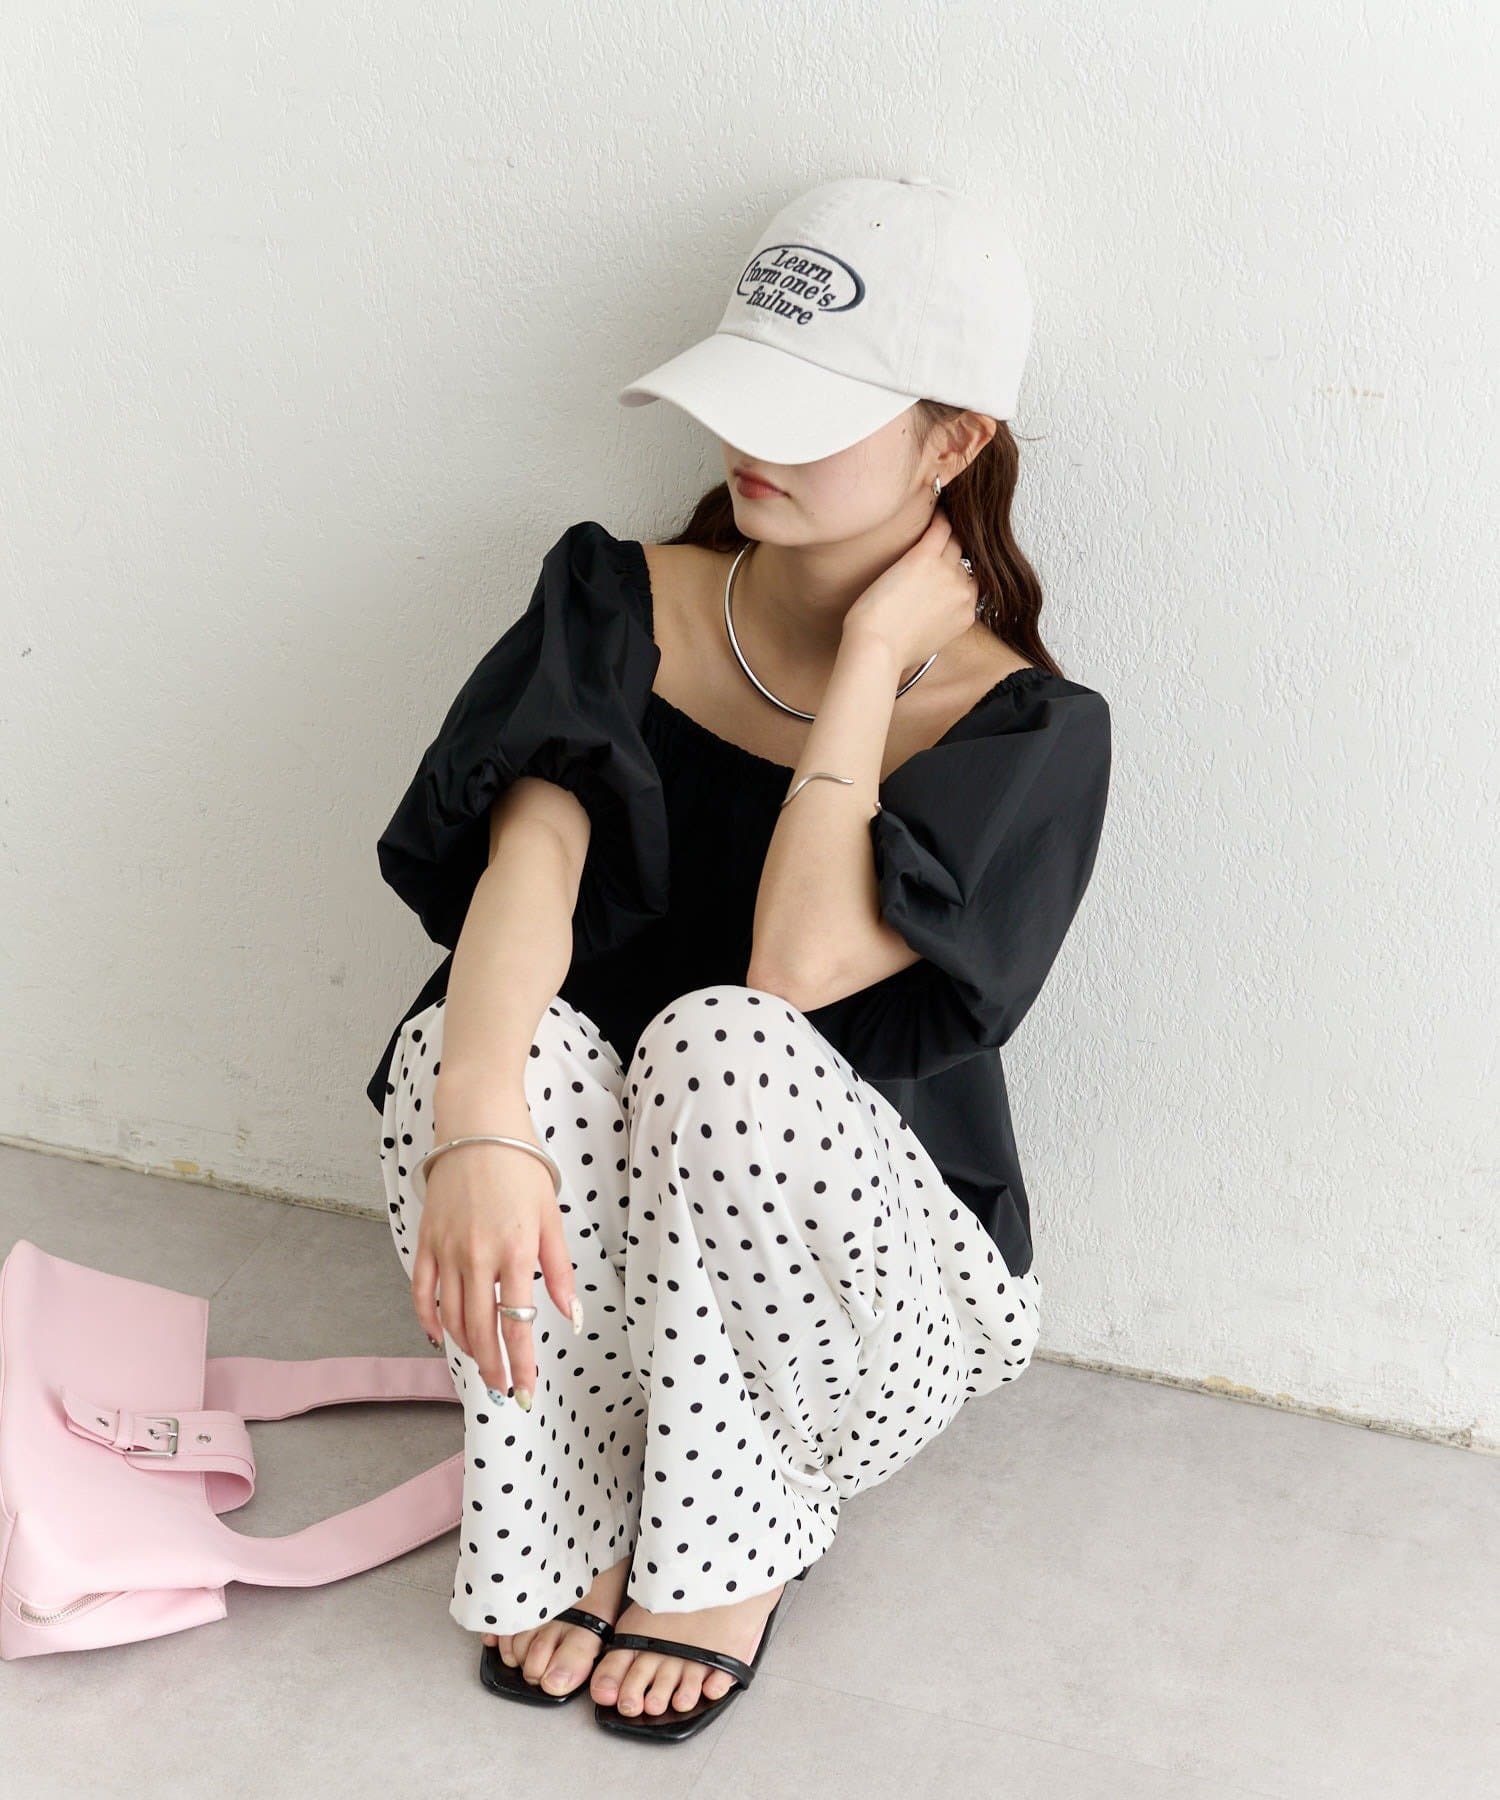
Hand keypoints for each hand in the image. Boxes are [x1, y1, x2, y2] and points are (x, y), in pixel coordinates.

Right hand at [408, 1136, 578, 1407]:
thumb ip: (558, 1270)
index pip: (517, 1324)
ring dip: (466, 1348)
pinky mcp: (427, 1240)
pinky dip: (428, 1319)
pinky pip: (422, 1291)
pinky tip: (440, 1337)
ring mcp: (447, 1249)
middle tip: (504, 1390)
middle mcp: (476, 1256)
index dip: (521, 1364)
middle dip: (493, 1367)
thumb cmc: (521, 1166)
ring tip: (482, 1367)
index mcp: (514, 1251)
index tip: (526, 1391)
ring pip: (452, 1316)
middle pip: (481, 1329)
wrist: (478, 1126)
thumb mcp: (551, 1216)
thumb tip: (569, 1315)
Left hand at [841, 507, 979, 673]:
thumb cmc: (893, 651)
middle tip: (940, 538)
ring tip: (937, 518)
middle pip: (962, 559)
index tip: (945, 564)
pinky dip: (938, 517)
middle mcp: (962, 590)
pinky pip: (940, 528)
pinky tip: (934, 507)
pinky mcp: (924, 558)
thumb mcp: (929, 641)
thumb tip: (929, 614)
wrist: (877, 649)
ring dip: (947, 531)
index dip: (955, 571)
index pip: (969, 581)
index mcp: (966, 613)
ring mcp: (946, 573)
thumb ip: (939, 622)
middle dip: (951, 551)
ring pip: (954, 541)